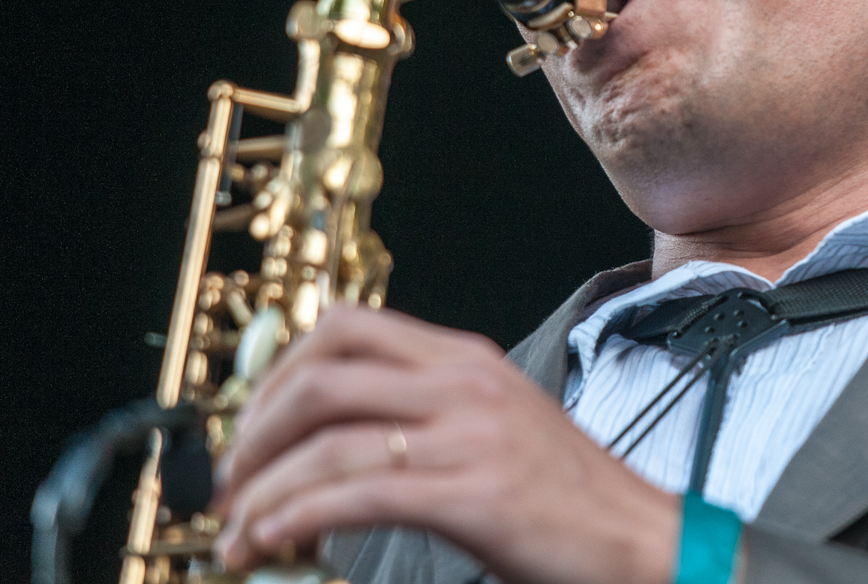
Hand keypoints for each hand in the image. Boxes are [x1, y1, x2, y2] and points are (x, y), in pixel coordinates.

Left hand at [211, 305, 678, 583]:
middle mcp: (464, 383)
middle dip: (252, 431)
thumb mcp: (495, 425)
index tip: (249, 424)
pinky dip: (296, 519)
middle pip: (321, 376)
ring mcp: (470, 435)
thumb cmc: (565, 497)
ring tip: (236, 533)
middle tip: (227, 484)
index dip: (277, 370)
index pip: (346, 325)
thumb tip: (334, 437)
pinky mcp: (473, 494)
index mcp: (465, 359)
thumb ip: (426, 411)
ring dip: (262, 492)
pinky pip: (358, 496)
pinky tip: (272, 542)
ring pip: (329, 443)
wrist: (640, 539)